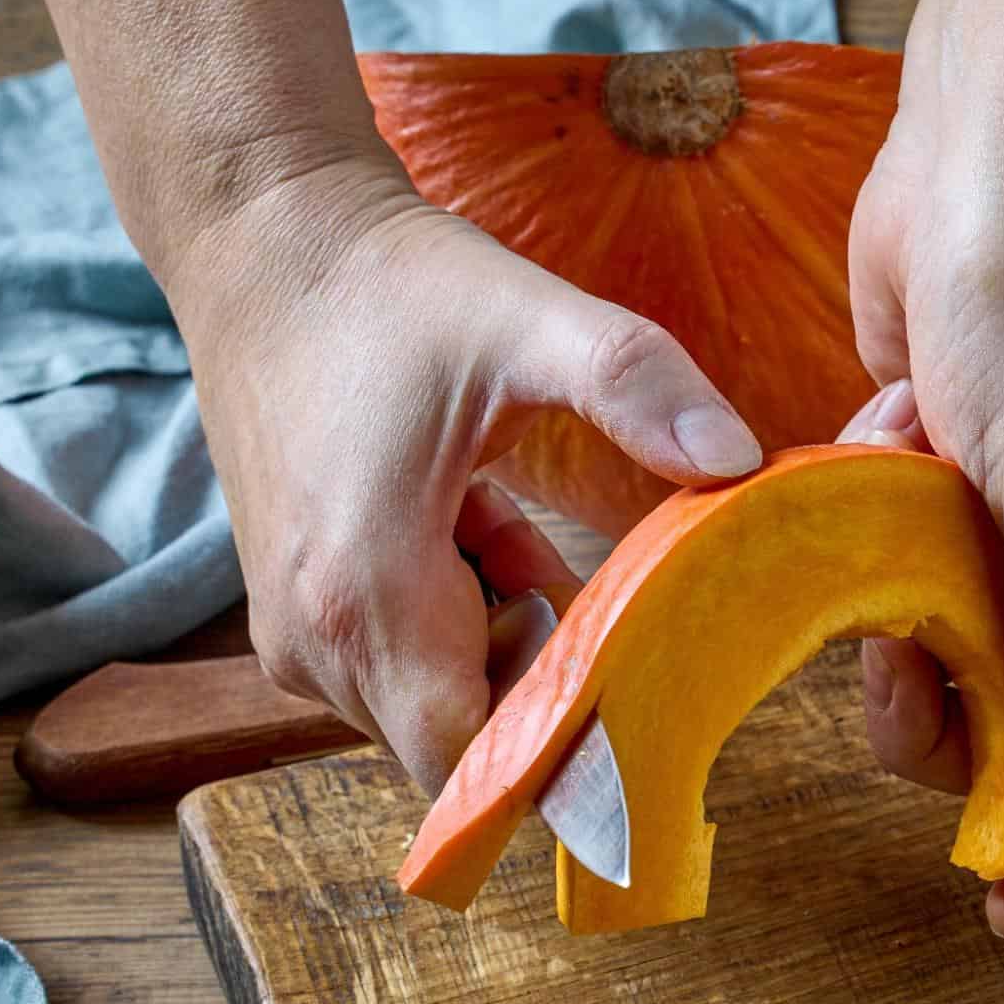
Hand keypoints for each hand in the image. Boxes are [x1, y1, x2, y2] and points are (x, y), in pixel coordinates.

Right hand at [168, 155, 760, 790]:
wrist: (264, 241)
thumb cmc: (391, 286)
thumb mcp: (530, 320)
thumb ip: (637, 386)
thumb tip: (739, 460)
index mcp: (363, 593)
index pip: (469, 762)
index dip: (561, 754)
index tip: (638, 701)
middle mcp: (314, 638)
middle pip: (465, 735)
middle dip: (548, 678)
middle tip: (593, 577)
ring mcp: (294, 631)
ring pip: (439, 697)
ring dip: (507, 632)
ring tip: (509, 522)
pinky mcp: (296, 608)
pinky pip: (406, 658)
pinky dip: (464, 609)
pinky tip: (476, 518)